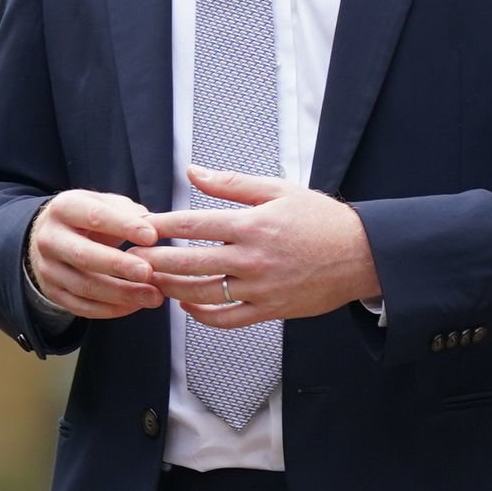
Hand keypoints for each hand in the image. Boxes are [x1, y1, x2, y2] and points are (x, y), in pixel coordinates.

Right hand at [27, 190, 170, 318]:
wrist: (52, 237)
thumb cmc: (88, 219)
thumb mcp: (106, 205)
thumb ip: (130, 214)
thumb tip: (157, 229)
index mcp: (64, 209)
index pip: (94, 217)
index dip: (124, 226)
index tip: (152, 237)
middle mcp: (49, 239)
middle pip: (84, 255)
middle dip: (118, 266)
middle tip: (148, 273)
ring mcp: (48, 269)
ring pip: (84, 287)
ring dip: (122, 294)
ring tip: (153, 296)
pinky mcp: (52, 292)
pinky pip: (82, 307)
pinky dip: (111, 309)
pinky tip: (135, 305)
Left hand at [138, 167, 381, 326]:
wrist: (361, 254)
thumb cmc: (320, 219)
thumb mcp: (278, 190)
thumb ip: (232, 183)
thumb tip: (192, 171)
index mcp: (252, 224)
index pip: (193, 223)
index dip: (160, 224)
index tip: (139, 224)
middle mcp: (252, 258)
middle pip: (189, 262)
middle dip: (154, 260)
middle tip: (130, 258)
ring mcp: (260, 287)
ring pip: (203, 294)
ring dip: (172, 288)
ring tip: (151, 280)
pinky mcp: (270, 310)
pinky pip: (227, 319)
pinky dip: (202, 315)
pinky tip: (186, 304)